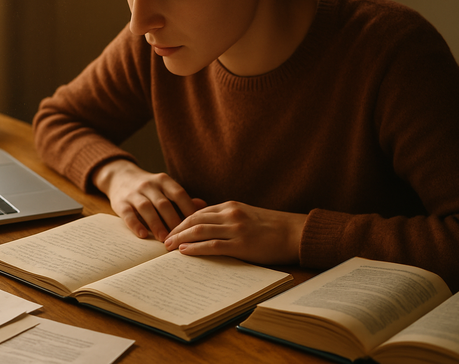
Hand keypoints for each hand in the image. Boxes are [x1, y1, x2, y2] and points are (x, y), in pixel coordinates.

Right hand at [92, 160, 205, 239]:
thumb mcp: (164, 188)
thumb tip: (203, 207)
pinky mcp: (120, 203)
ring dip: (156, 224)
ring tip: (164, 239)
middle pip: (163, 203)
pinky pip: (128, 214)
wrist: (119, 176)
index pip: (179, 193)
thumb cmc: (149, 188)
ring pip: (146, 208)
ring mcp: (133, 193)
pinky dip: (135, 225)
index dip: (188, 208)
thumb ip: (182, 198)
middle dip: (173, 220)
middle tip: (182, 237)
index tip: (196, 224)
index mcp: (163, 180)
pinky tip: (143, 235)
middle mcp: (149, 185)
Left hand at [163, 201, 305, 264]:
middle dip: (176, 229)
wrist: (294, 233)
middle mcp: (230, 214)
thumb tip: (203, 219)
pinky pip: (213, 245)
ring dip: (181, 238)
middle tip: (164, 240)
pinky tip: (184, 252)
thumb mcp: (245, 214)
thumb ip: (225, 216)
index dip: (181, 221)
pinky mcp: (241, 244)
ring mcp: (235, 229)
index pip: (198, 211)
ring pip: (199, 230)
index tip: (170, 230)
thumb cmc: (271, 227)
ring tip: (168, 247)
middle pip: (194, 219)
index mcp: (230, 207)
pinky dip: (195, 248)